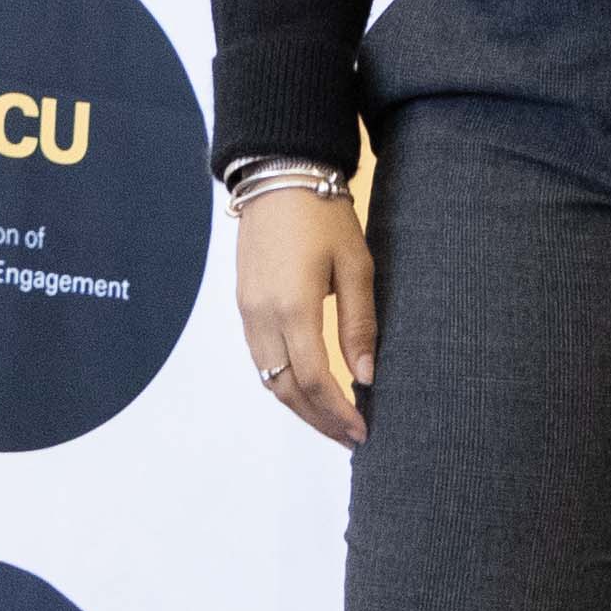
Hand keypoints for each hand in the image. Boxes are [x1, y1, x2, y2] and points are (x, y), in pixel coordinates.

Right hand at [235, 186, 375, 447]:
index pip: (314, 381)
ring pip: (268, 378)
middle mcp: (262, 316)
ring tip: (332, 420)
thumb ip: (359, 324)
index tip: (363, 431)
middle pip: (286, 389)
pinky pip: (259, 357)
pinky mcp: (244, 302)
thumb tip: (367, 376)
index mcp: (293, 308)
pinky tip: (307, 386)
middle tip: (351, 437)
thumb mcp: (356, 266)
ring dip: (299, 405)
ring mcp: (248, 311)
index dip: (338, 413)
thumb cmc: (323, 215)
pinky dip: (282, 381)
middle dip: (319, 420)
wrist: (279, 173)